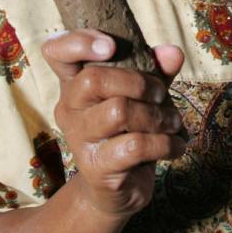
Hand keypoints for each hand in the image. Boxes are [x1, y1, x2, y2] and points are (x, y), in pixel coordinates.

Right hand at [41, 30, 184, 220]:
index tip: (112, 46)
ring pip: (119, 111)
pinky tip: (175, 146)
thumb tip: (172, 53)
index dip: (79, 42)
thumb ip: (157, 72)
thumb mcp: (144, 97)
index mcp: (75, 85)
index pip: (56, 53)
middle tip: (160, 95)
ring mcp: (79, 140)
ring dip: (158, 115)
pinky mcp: (97, 168)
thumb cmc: (130, 132)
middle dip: (139, 82)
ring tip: (173, 123)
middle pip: (94, 79)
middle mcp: (69, 109)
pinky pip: (135, 145)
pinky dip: (165, 143)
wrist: (119, 190)